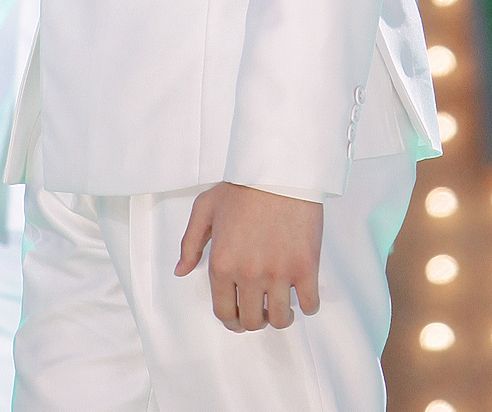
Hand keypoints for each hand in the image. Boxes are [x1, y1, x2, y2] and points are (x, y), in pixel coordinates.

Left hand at [175, 182, 321, 331]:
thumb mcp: (205, 208)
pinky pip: (310, 304)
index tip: (238, 317)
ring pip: (280, 319)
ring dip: (281, 317)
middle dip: (255, 320)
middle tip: (261, 309)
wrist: (278, 170)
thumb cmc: (242, 187)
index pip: (224, 312)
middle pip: (252, 321)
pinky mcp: (305, 267)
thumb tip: (181, 271)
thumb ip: (190, 243)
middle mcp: (248, 274)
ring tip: (282, 305)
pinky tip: (303, 293)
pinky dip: (307, 305)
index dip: (231, 320)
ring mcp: (278, 273)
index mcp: (222, 264)